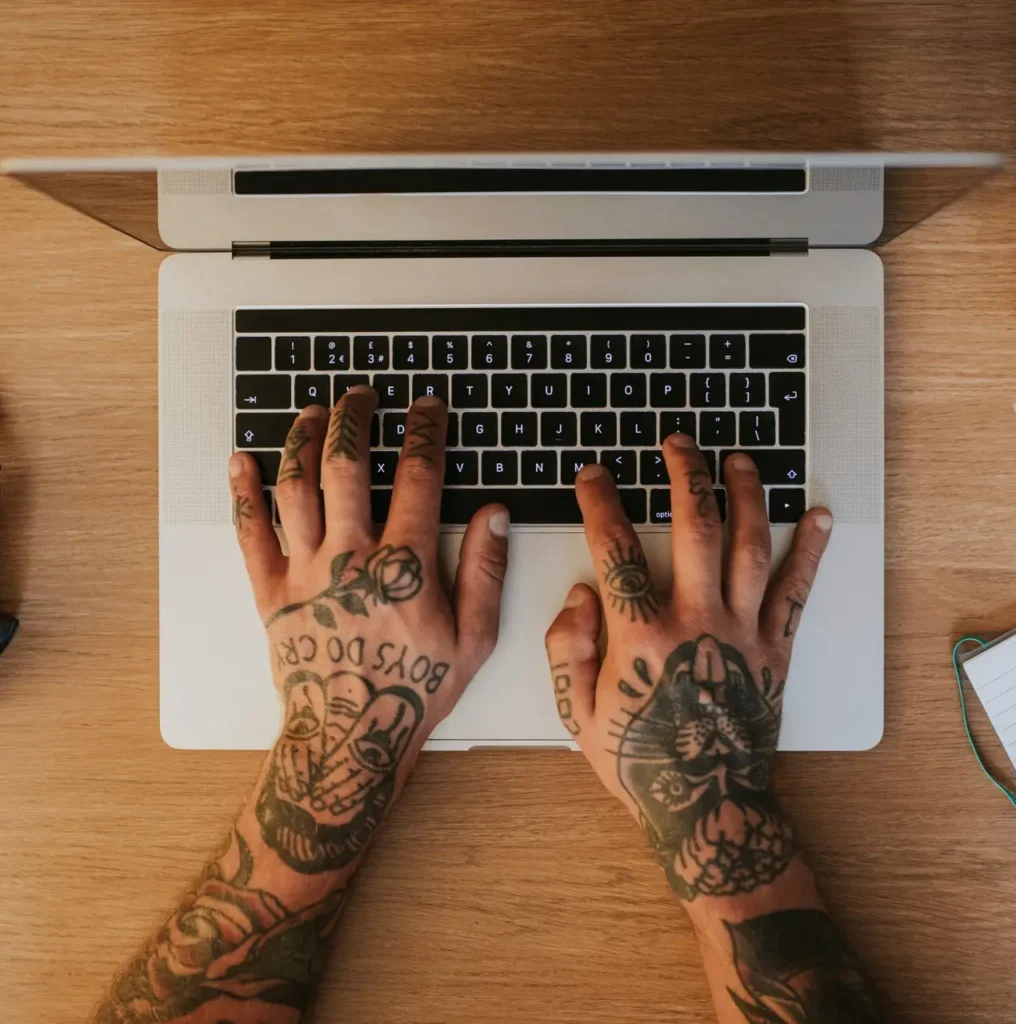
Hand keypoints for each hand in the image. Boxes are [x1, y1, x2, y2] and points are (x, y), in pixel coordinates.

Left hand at [228, 388, 508, 874]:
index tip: (426, 408)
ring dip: (303, 439)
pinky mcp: (270, 592)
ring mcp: (305, 572)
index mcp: (405, 565)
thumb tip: (494, 515)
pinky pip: (249, 533)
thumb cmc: (413, 691)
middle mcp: (351, 557)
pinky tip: (240, 460)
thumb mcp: (472, 638)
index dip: (425, 432)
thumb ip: (485, 571)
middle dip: (357, 418)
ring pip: (297, 486)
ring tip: (313, 412)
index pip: (419, 477)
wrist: (349, 740)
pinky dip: (243, 492)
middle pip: (348, 465)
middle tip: (363, 395)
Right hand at [544, 435, 831, 902]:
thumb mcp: (578, 714)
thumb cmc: (640, 763)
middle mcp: (696, 623)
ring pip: (749, 546)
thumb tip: (580, 595)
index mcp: (640, 637)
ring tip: (738, 459)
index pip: (614, 552)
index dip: (600, 504)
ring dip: (744, 495)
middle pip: (694, 529)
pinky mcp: (776, 649)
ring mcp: (742, 633)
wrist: (708, 808)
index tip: (594, 474)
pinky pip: (797, 591)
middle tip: (677, 442)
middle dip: (684, 475)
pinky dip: (810, 550)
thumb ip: (566, 649)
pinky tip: (818, 515)